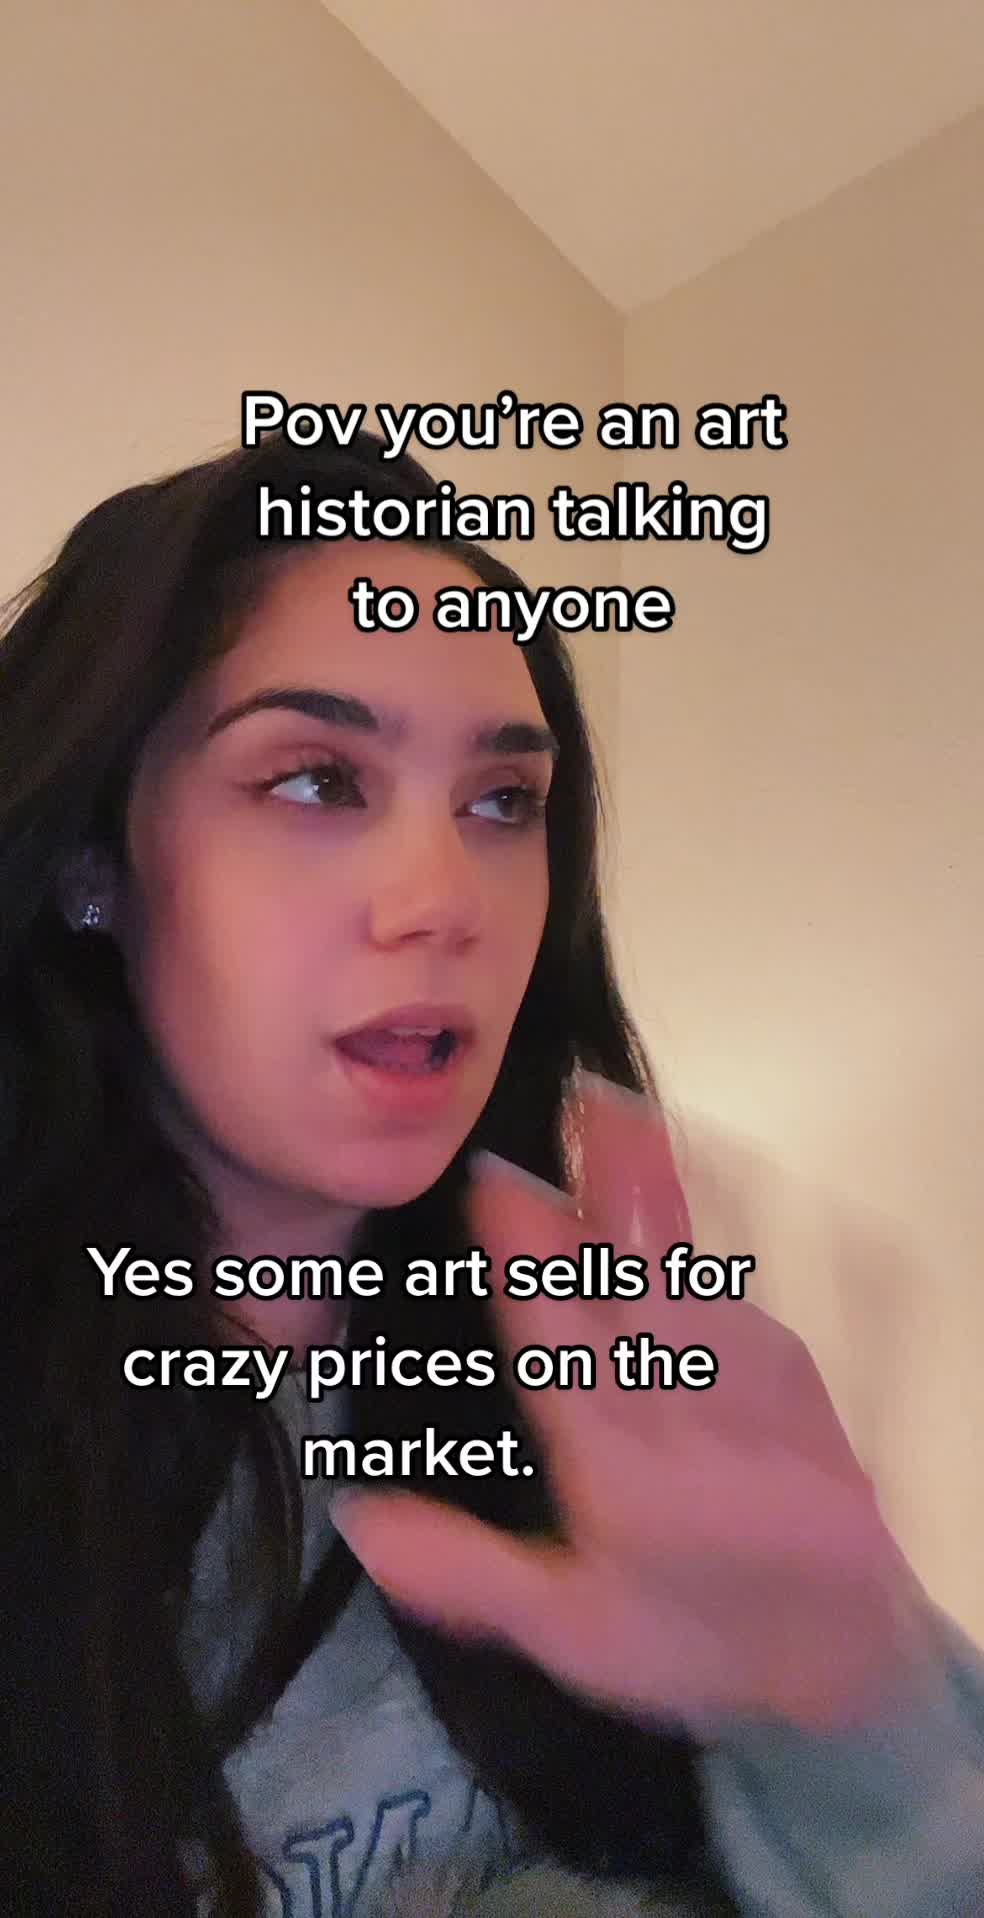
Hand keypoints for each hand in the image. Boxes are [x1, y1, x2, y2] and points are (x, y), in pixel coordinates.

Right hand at [331, 1073, 930, 1733]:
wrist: (844, 1654)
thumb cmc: (689, 1635)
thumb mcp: (567, 1630)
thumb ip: (464, 1569)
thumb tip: (355, 1510)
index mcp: (620, 1468)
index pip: (560, 1340)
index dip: (527, 1256)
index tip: (494, 1182)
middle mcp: (688, 1411)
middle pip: (641, 1279)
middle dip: (609, 1184)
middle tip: (582, 1096)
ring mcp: (753, 1382)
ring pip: (697, 1269)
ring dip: (663, 1187)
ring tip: (628, 1111)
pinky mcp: (798, 1372)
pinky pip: (746, 1286)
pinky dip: (715, 1223)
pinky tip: (698, 1170)